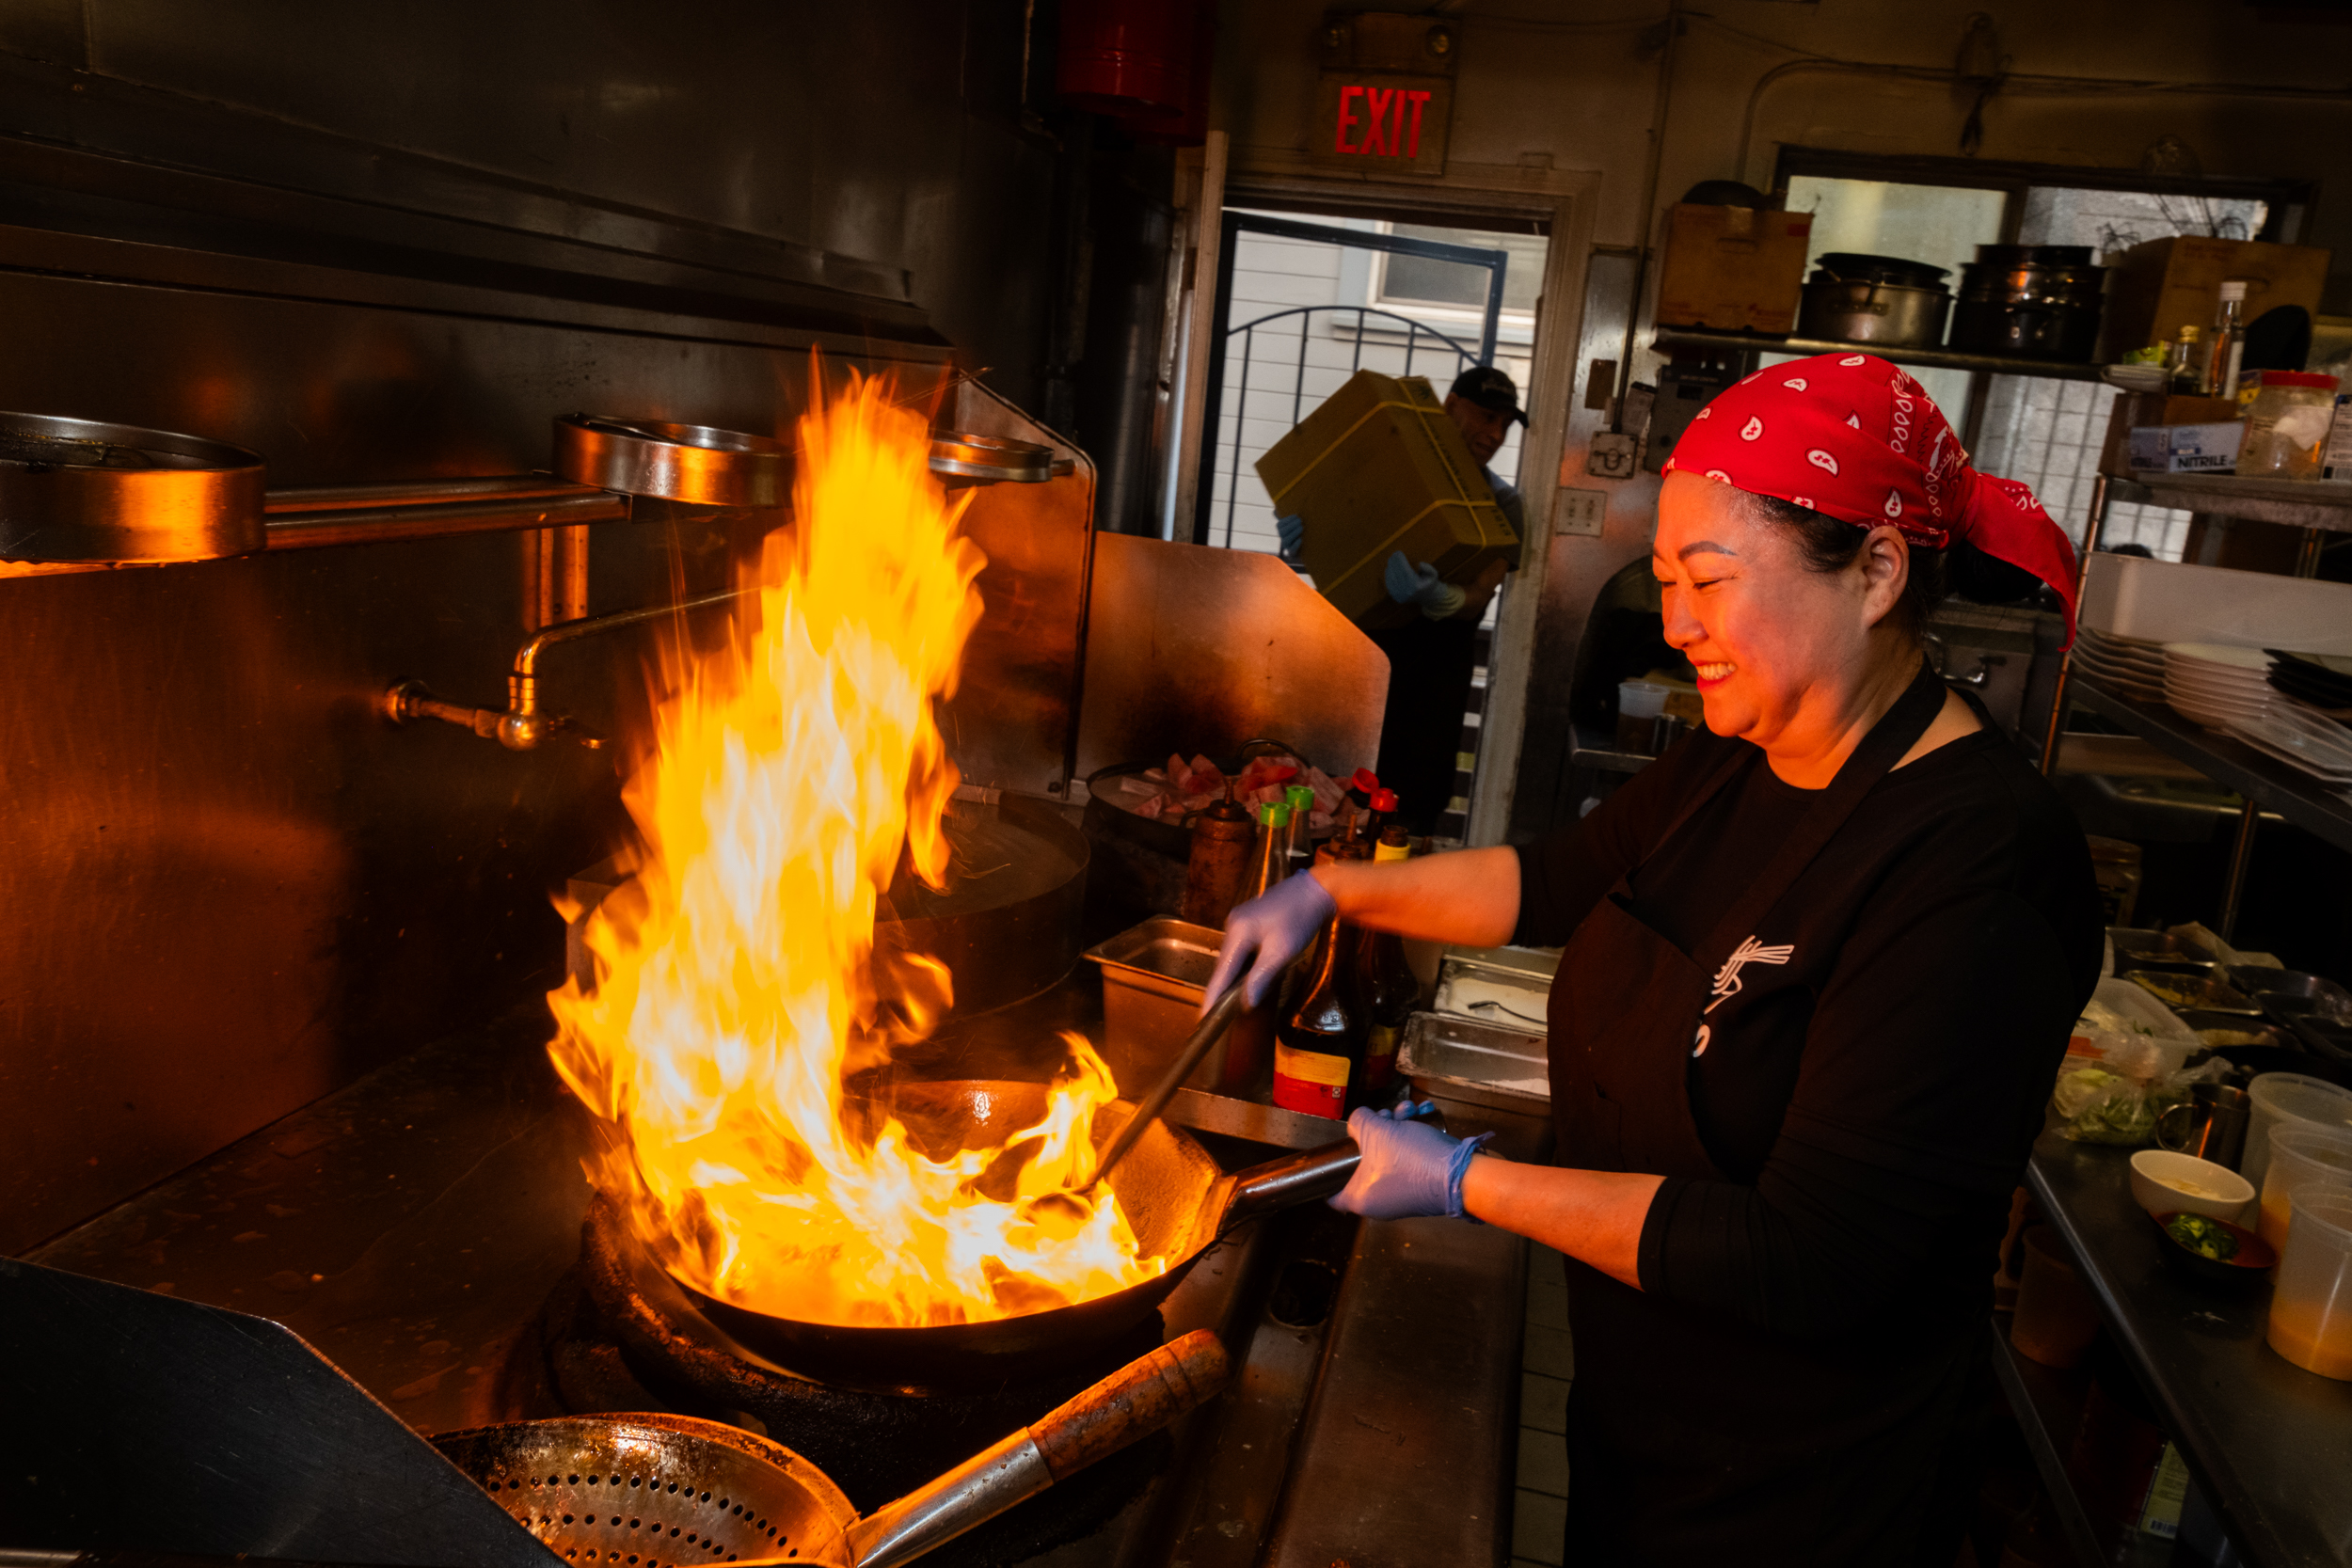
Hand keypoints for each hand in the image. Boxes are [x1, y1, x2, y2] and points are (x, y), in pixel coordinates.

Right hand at [1201, 872, 1334, 1011]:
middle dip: (1220, 990)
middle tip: (1217, 1015)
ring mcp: (1238, 921)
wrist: (1314, 891)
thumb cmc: (1300, 920)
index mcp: (1238, 932)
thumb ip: (1262, 977)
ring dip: (1231, 978)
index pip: (1221, 973)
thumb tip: (1245, 1003)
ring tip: (1227, 1002)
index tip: (1203, 1018)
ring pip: (1231, 958)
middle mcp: (1232, 925)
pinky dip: (1240, 966)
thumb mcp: (1283, 951)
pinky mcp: (1247, 921)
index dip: (1212, 997)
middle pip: (1223, 965)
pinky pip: (1239, 950)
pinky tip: (1244, 977)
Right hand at [1276, 513, 1305, 563]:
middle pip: (1282, 532)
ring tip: (1302, 527)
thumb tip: (1274, 511)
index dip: (1287, 519)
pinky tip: (1300, 539)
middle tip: (1300, 520)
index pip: (1280, 525)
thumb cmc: (1298, 534)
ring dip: (1293, 533)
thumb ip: (1284, 518)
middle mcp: (1282, 539)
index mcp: (1281, 531)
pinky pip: (1291, 551)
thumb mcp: (1292, 525)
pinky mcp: (1292, 555)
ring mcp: (1286, 548)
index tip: (1296, 515)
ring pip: (1285, 541)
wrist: (1305, 550)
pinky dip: (1295, 544)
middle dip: (1291, 525)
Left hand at [1329, 1103, 1493, 1219]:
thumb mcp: (1377, 1131)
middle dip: (1374, 1131)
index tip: (1333, 1153)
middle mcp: (1379, 1202)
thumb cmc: (1413, 1158)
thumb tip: (1359, 1121)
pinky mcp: (1420, 1186)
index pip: (1331, 1193)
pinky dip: (1411, 1138)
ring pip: (1388, 1155)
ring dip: (1397, 1128)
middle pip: (1364, 1162)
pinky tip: (1422, 1115)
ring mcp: (1401, 1195)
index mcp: (1361, 1198)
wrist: (1462, 1174)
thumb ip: (1358, 1122)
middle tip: (1384, 1116)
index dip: (1327, 1172)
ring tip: (1409, 1110)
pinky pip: (1407, 1160)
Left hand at [1383, 551, 1466, 618]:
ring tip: (1391, 559)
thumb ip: (1428, 568)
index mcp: (1416, 587)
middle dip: (1394, 562)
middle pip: (1397, 574)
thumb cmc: (1429, 582)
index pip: (1405, 571)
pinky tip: (1390, 567)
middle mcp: (1407, 592)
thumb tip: (1419, 564)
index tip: (1399, 552)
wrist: (1427, 597)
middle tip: (1394, 554)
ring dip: (1390, 567)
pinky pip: (1389, 583)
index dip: (1401, 561)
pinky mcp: (1395, 596)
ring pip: (1391, 578)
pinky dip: (1388, 575)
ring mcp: (1400, 595)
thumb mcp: (1434, 574)